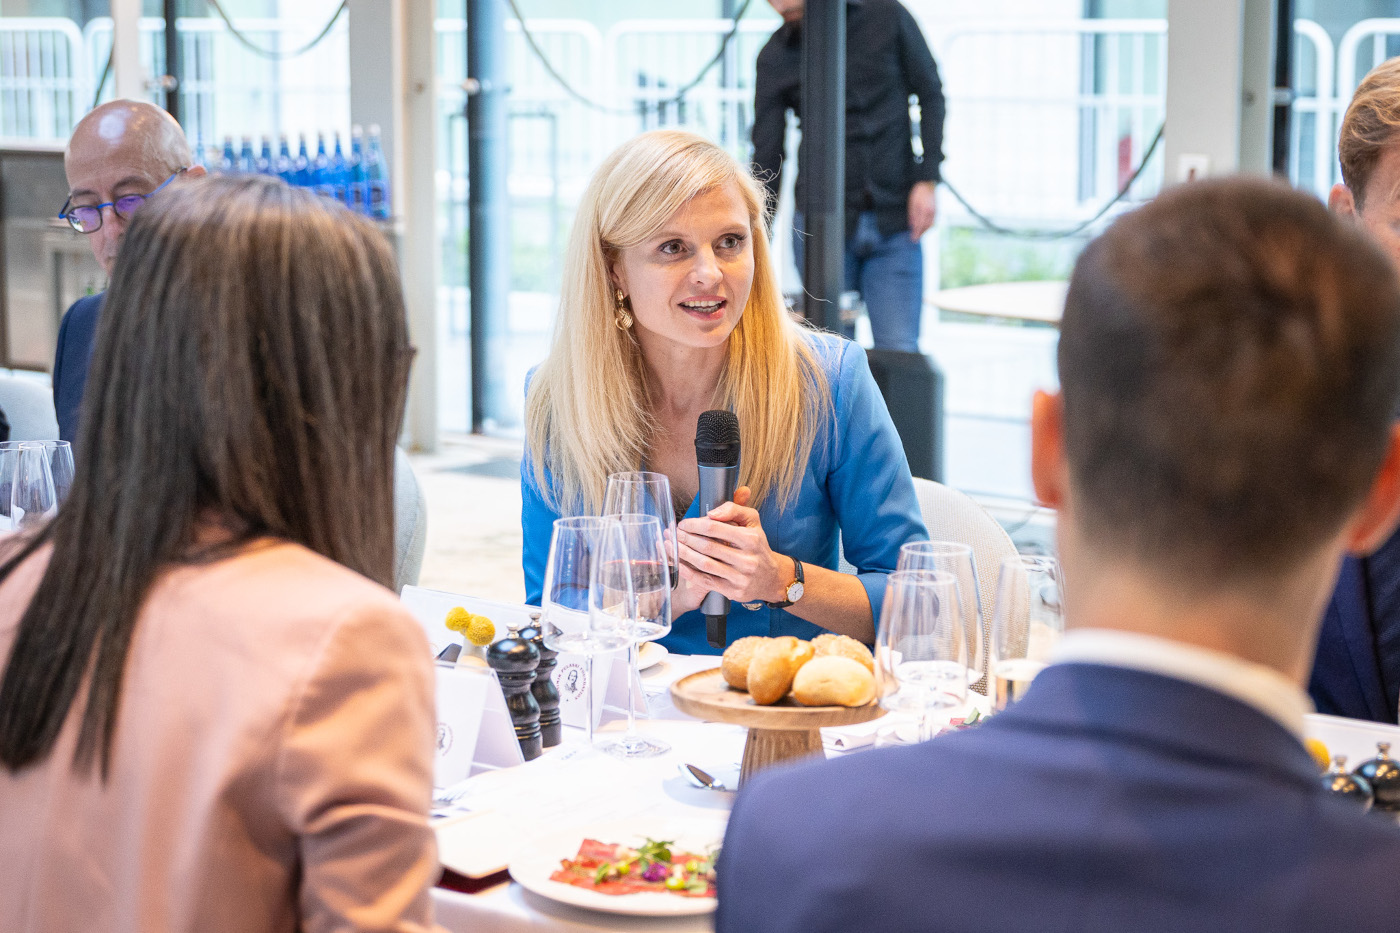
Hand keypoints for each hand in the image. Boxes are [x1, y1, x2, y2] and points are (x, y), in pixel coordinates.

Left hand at [675, 487, 790, 607]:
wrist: (772, 578)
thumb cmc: (757, 546)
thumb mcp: (752, 522)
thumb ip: (734, 509)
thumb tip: (712, 513)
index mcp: (751, 539)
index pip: (715, 527)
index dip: (695, 524)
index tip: (684, 524)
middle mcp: (747, 559)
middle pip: (707, 546)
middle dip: (686, 538)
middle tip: (673, 533)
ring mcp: (740, 577)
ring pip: (704, 564)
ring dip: (683, 554)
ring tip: (672, 546)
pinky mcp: (733, 591)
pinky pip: (705, 580)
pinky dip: (689, 571)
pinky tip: (679, 564)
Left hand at [908, 181, 936, 240]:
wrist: (928, 184)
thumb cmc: (918, 192)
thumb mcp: (912, 202)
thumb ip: (913, 214)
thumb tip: (912, 225)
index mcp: (924, 210)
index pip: (919, 225)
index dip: (916, 233)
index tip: (913, 239)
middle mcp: (931, 212)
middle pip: (926, 227)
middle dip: (921, 234)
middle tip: (915, 239)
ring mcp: (935, 211)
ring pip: (931, 225)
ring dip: (925, 231)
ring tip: (920, 235)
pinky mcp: (937, 210)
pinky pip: (934, 221)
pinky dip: (929, 226)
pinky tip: (925, 228)